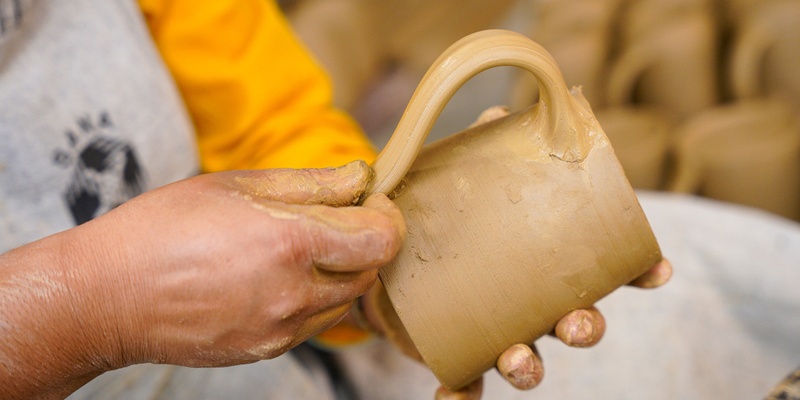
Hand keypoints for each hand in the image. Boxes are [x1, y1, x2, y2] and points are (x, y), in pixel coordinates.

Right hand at [0, 161, 404, 398]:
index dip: (386, 215)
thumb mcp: (238, 185)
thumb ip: (311, 183)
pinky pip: (315, 321)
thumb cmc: (164, 228)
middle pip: (371, 270)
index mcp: (292, 242)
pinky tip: (279, 276)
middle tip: (340, 218)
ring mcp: (283, 327)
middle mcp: (295, 292)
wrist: (109, 295)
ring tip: (302, 247)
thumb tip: (361, 177)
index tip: (371, 200)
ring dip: (342, 271)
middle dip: (367, 241)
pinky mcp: (269, 348)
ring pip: (346, 299)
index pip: (382, 237)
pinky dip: (315, 297)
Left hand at [358, 106, 673, 398]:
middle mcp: (531, 302)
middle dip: (585, 327)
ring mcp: (498, 330)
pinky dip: (462, 395)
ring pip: (531, 358)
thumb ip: (479, 150)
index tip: (657, 272)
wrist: (393, 262)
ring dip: (531, 365)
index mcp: (545, 262)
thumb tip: (496, 116)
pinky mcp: (458, 351)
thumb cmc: (442, 220)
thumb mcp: (459, 180)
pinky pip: (467, 384)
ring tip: (518, 360)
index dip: (638, 272)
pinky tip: (449, 398)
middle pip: (576, 321)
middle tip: (577, 323)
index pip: (604, 268)